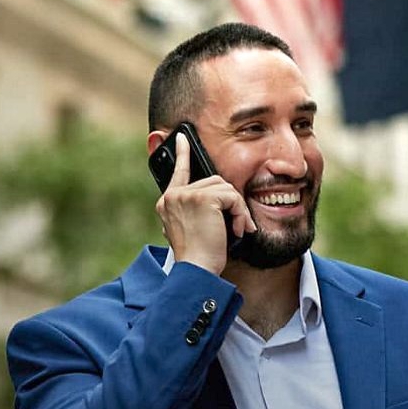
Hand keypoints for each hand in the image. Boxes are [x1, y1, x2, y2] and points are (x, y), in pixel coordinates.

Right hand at [153, 132, 256, 275]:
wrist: (196, 270)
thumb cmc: (198, 257)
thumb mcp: (192, 229)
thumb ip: (197, 210)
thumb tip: (221, 198)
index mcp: (167, 203)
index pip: (177, 172)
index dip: (182, 154)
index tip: (182, 138)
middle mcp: (172, 196)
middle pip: (213, 181)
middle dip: (229, 202)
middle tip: (235, 225)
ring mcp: (185, 195)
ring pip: (225, 187)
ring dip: (237, 209)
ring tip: (234, 230)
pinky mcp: (202, 198)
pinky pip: (232, 196)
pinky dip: (240, 213)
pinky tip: (235, 230)